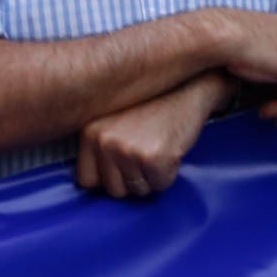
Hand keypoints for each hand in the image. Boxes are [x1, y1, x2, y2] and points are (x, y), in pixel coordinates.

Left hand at [77, 83, 218, 199]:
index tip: (123, 165)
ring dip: (152, 176)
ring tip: (158, 147)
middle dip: (133, 178)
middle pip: (114, 190)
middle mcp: (103, 141)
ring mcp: (127, 150)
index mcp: (89, 132)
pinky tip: (170, 149)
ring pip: (139, 190)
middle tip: (147, 152)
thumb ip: (101, 145)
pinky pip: (161, 185)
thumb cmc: (155, 103)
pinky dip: (169, 173)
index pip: (87, 180)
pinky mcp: (153, 159)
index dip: (110, 177)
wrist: (189, 85)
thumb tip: (99, 184)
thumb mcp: (113, 119)